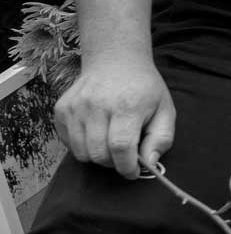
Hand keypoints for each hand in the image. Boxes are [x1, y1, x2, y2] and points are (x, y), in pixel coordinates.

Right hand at [54, 53, 174, 177]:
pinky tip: (96, 133)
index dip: (127, 166)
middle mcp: (96, 105)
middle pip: (98, 153)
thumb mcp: (165, 110)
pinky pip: (68, 142)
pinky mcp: (61, 109)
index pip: (120, 147)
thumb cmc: (144, 89)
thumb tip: (149, 163)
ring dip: (97, 156)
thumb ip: (161, 139)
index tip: (133, 172)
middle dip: (113, 164)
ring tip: (110, 144)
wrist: (115, 61)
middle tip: (123, 157)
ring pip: (81, 152)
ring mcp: (75, 106)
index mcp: (126, 105)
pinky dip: (82, 146)